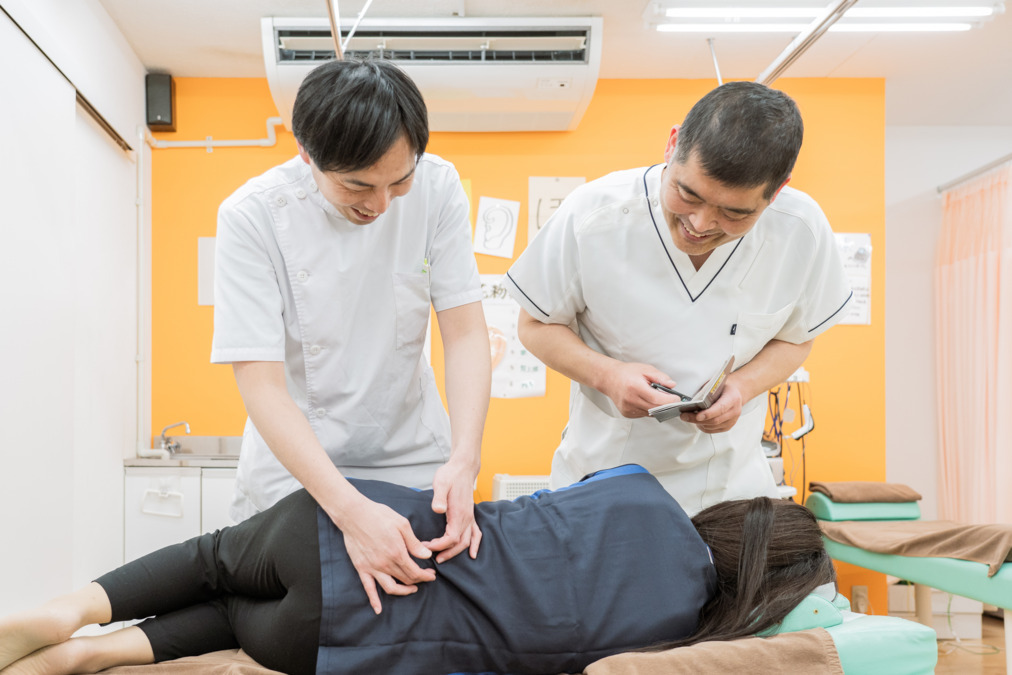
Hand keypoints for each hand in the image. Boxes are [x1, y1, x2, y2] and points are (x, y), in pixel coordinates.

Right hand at [336, 496, 436, 614]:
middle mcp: (385, 564)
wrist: (354, 514)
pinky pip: (368, 588)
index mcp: (397, 553)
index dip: (425, 575)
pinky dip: (374, 601)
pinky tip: (378, 610)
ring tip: (412, 589)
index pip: (415, 571)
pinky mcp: (362, 568)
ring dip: (403, 591)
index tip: (432, 574)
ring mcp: (373, 568)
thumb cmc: (379, 515)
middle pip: (405, 579)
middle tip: (426, 576)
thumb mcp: (402, 524)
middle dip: (418, 580)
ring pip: (390, 588)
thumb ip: (414, 543)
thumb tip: (427, 556)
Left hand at [425, 459, 481, 562]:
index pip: (451, 538)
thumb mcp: (441, 483)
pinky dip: (475, 544)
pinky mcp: (470, 515)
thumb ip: (439, 497)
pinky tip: (472, 553)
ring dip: (457, 552)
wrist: (462, 467)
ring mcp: (470, 517)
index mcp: (459, 513)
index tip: (426, 546)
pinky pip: (476, 533)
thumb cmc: (450, 475)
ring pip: (467, 541)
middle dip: (447, 553)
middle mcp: (467, 517)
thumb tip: (438, 509)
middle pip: (460, 543)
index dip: (439, 545)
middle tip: (433, 558)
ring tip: (443, 558)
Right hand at [599, 361, 678, 417]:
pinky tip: (646, 401)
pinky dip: (648, 409)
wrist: (609, 378)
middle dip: (666, 405)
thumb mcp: (645, 369)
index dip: (669, 400)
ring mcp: (628, 408)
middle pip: (655, 408)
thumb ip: (660, 377)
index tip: (677, 398)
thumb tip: (672, 385)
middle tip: (672, 399)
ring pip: (650, 413)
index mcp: (635, 387)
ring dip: (657, 407)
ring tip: (657, 397)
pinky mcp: (627, 413)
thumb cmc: (626, 373)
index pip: (656, 399)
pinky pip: (643, 414)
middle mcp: (630, 400)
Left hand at [680, 378, 743, 432]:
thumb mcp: (717, 384)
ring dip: (698, 423)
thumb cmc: (723, 388)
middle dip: (697, 419)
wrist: (735, 394)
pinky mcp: (727, 427)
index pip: (721, 408)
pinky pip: (713, 430)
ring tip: (688, 417)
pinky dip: (703, 427)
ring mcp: (732, 421)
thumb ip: (707, 391)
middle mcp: (734, 411)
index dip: (709, 413)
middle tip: (684, 416)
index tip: (697, 416)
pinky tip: (697, 421)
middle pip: (715, 420)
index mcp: (733, 398)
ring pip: (712, 426)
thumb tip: (692, 398)